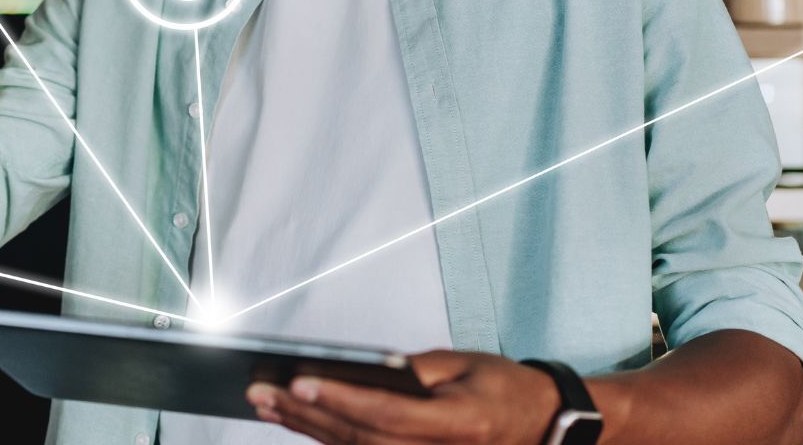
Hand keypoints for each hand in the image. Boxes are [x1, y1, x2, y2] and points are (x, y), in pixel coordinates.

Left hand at [247, 350, 559, 443]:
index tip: (301, 381)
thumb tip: (359, 369)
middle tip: (262, 392)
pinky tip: (299, 424)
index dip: (342, 400)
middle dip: (308, 415)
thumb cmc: (503, 387)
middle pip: (361, 439)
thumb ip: (412, 369)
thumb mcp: (462, 364)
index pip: (387, 414)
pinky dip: (328, 441)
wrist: (540, 424)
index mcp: (457, 422)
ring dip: (308, 430)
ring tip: (267, 404)